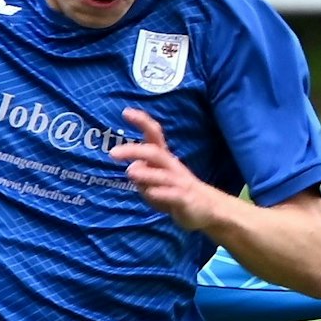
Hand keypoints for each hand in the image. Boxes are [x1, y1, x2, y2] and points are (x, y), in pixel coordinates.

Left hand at [110, 108, 224, 230]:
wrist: (207, 207)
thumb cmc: (175, 191)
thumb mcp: (155, 181)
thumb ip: (142, 174)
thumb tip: (132, 168)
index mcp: (163, 158)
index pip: (153, 135)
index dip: (142, 122)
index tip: (126, 112)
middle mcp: (172, 166)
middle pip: (154, 153)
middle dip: (135, 151)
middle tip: (113, 153)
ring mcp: (179, 182)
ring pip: (163, 175)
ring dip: (147, 174)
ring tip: (130, 172)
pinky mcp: (184, 199)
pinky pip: (173, 195)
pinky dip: (162, 194)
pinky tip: (152, 194)